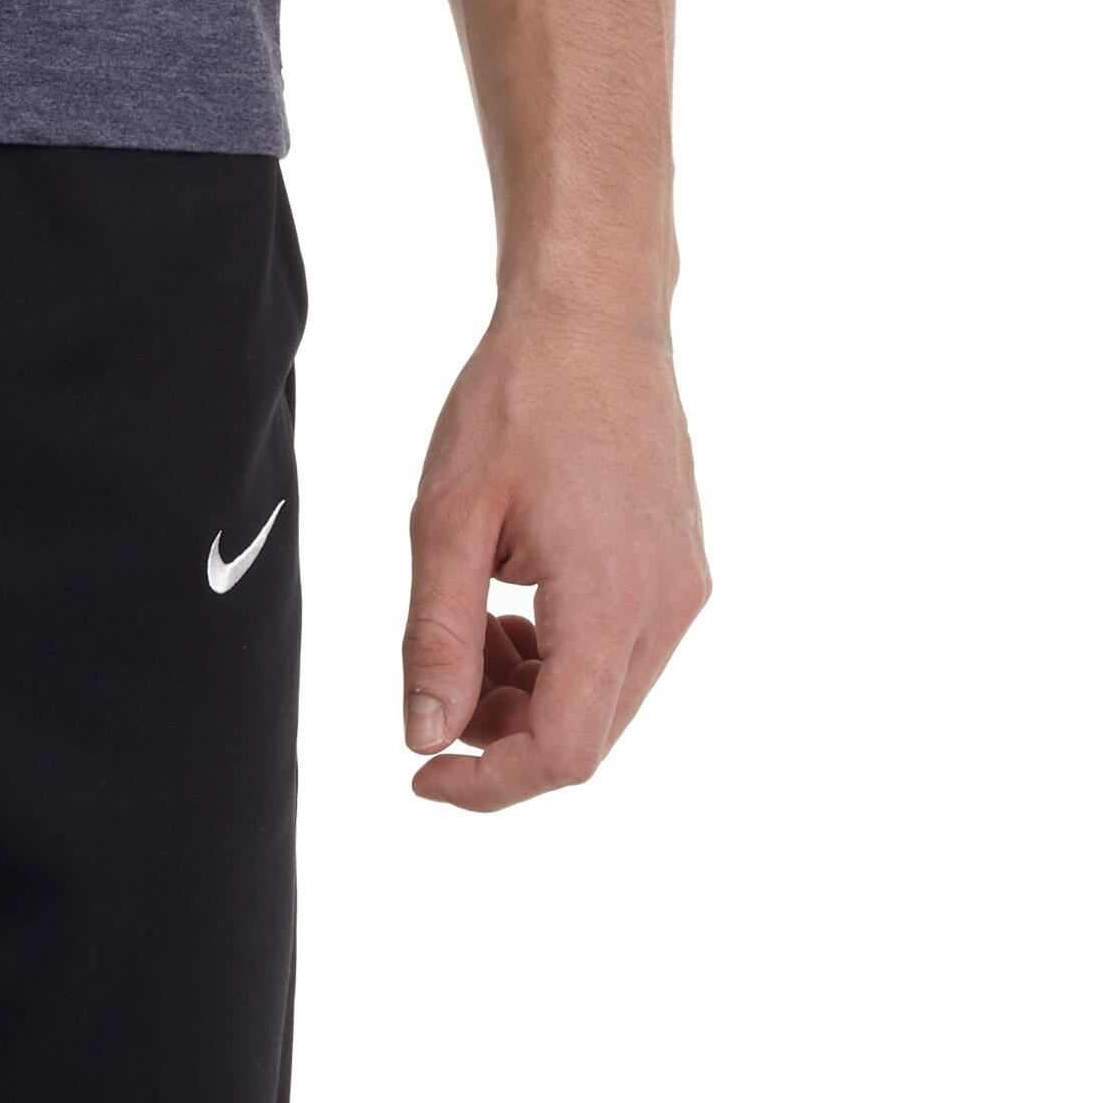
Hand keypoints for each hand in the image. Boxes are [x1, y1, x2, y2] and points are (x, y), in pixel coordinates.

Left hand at [402, 296, 707, 808]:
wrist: (593, 315)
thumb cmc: (518, 401)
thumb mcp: (446, 523)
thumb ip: (435, 640)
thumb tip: (424, 740)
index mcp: (611, 599)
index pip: (561, 753)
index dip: (487, 786)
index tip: (422, 772)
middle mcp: (665, 606)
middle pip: (581, 740)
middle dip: (499, 735)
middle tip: (443, 666)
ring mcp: (681, 591)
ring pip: (597, 706)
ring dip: (522, 696)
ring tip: (473, 618)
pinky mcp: (678, 574)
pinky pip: (615, 661)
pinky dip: (553, 663)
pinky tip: (512, 606)